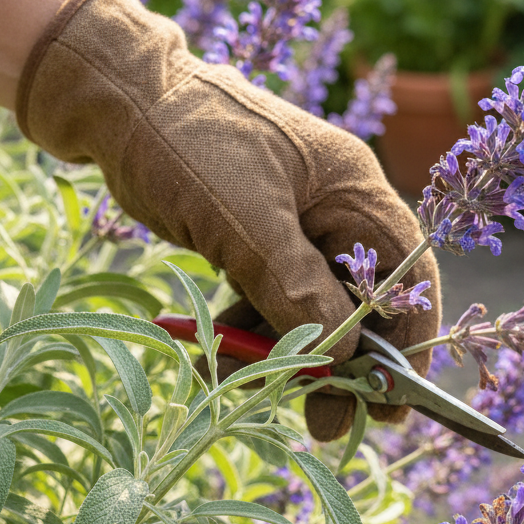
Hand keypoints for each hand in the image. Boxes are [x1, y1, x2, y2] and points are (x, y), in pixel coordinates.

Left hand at [17, 0, 440, 440]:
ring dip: (286, 354)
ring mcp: (291, 227)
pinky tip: (223, 361)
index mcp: (352, 189)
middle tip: (328, 423)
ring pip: (307, 308)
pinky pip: (265, 299)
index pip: (406, 272)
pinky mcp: (252, 241)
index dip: (408, 339)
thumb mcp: (246, 220)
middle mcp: (332, 210)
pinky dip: (249, 332)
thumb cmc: (188, 143)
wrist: (115, 101)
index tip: (395, 401)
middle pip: (359, 300)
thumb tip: (344, 358)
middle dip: (343, 363)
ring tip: (260, 394)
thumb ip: (297, 288)